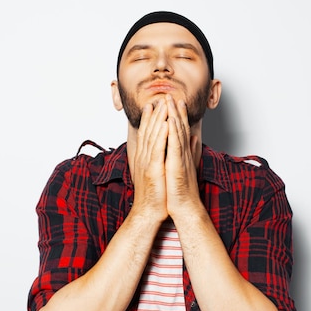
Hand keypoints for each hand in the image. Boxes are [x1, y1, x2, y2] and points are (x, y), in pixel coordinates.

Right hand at [130, 99, 168, 222]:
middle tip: (160, 97)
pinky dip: (161, 135)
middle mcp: (143, 157)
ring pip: (153, 136)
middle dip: (155, 113)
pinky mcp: (152, 169)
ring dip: (158, 119)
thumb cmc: (156, 195)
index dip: (152, 118)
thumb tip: (167, 151)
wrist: (149, 212)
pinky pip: (158, 149)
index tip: (155, 104)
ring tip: (164, 104)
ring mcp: (147, 162)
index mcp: (146, 157)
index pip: (149, 134)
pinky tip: (165, 123)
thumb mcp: (158, 173)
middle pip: (149, 131)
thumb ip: (161, 160)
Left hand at [165, 95, 202, 218]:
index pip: (180, 131)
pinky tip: (171, 121)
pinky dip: (174, 133)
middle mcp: (183, 153)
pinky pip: (175, 146)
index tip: (176, 101)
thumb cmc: (182, 190)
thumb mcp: (185, 167)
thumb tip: (194, 139)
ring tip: (172, 101)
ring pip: (178, 133)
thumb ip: (190, 152)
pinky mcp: (177, 165)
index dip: (179, 115)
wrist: (185, 207)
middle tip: (172, 94)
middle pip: (180, 128)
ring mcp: (181, 158)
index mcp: (182, 153)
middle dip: (176, 110)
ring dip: (175, 116)